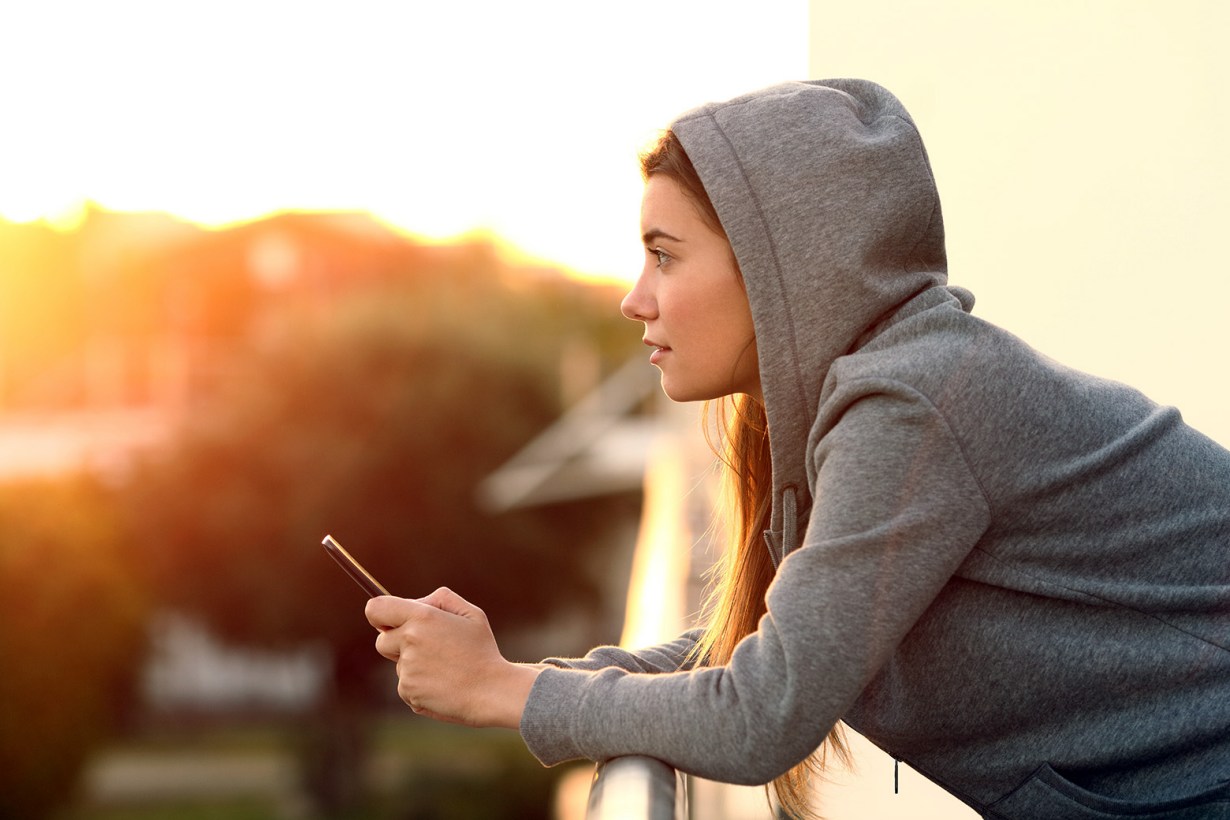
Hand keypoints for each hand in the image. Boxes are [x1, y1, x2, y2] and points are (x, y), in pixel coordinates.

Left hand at [365, 588, 541, 728]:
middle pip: (382, 641)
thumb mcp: (470, 614)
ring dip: (414, 665)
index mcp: (422, 617)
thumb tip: (415, 603)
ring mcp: (407, 668)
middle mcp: (410, 640)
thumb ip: (441, 600)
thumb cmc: (482, 650)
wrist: (491, 690)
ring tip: (445, 669)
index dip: (379, 614)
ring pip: (399, 665)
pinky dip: (419, 685)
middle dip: (397, 643)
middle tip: (427, 648)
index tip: (387, 621)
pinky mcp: (408, 691)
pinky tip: (442, 685)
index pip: (376, 609)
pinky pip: (406, 685)